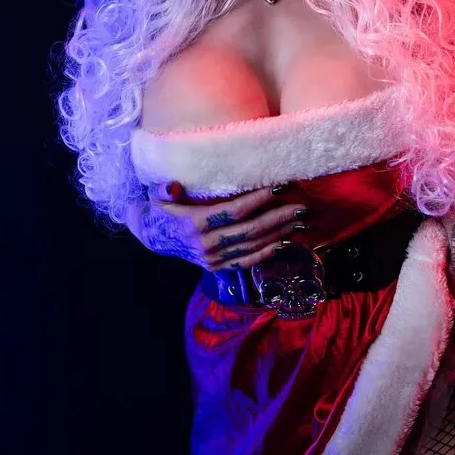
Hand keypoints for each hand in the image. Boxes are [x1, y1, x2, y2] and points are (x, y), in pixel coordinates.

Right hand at [129, 181, 310, 271]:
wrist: (153, 237)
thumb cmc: (160, 209)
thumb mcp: (156, 195)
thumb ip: (165, 190)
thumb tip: (173, 187)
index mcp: (193, 224)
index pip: (233, 211)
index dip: (257, 199)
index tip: (278, 187)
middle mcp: (205, 245)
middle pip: (250, 230)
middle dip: (278, 217)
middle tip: (301, 205)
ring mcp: (212, 259)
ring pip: (252, 246)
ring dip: (279, 233)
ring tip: (299, 220)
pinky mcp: (217, 268)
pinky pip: (247, 261)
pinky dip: (267, 253)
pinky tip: (285, 242)